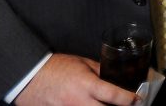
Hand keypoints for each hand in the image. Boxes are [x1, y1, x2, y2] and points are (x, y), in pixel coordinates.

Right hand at [14, 53, 138, 105]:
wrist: (29, 77)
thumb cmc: (54, 67)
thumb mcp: (82, 63)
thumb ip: (99, 70)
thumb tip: (113, 76)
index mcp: (86, 85)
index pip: (114, 95)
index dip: (129, 98)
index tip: (137, 98)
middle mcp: (79, 101)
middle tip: (125, 105)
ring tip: (106, 104)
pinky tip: (90, 105)